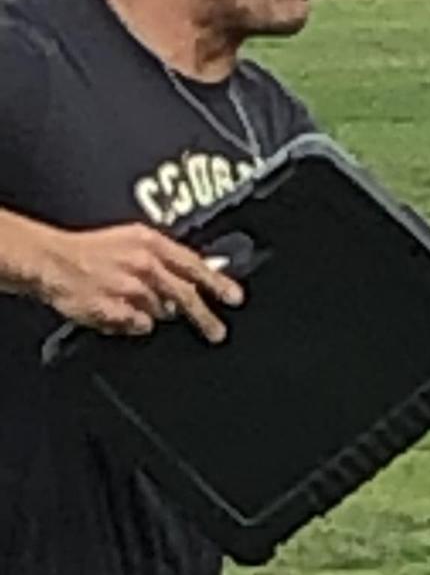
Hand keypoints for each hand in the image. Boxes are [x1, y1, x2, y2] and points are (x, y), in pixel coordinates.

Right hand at [35, 223, 243, 343]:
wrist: (50, 261)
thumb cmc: (88, 251)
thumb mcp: (130, 241)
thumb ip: (164, 259)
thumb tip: (195, 278)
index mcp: (148, 242)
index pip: (192, 264)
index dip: (216, 282)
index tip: (234, 297)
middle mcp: (144, 265)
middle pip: (185, 295)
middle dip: (205, 317)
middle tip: (217, 332)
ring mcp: (132, 291)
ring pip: (161, 312)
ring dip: (151, 312)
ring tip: (127, 299)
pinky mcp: (119, 312)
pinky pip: (139, 326)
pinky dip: (132, 322)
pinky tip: (116, 309)